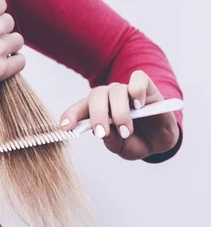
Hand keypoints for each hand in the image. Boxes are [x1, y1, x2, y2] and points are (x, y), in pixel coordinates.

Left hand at [59, 70, 179, 159]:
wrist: (161, 140)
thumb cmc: (135, 141)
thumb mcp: (122, 147)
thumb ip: (112, 141)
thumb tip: (105, 132)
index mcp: (96, 111)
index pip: (79, 109)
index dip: (70, 115)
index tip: (66, 128)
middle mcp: (108, 98)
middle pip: (96, 96)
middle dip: (97, 115)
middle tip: (102, 133)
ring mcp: (126, 90)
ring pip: (116, 91)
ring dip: (119, 112)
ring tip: (126, 130)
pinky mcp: (145, 86)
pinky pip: (138, 79)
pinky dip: (137, 91)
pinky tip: (139, 105)